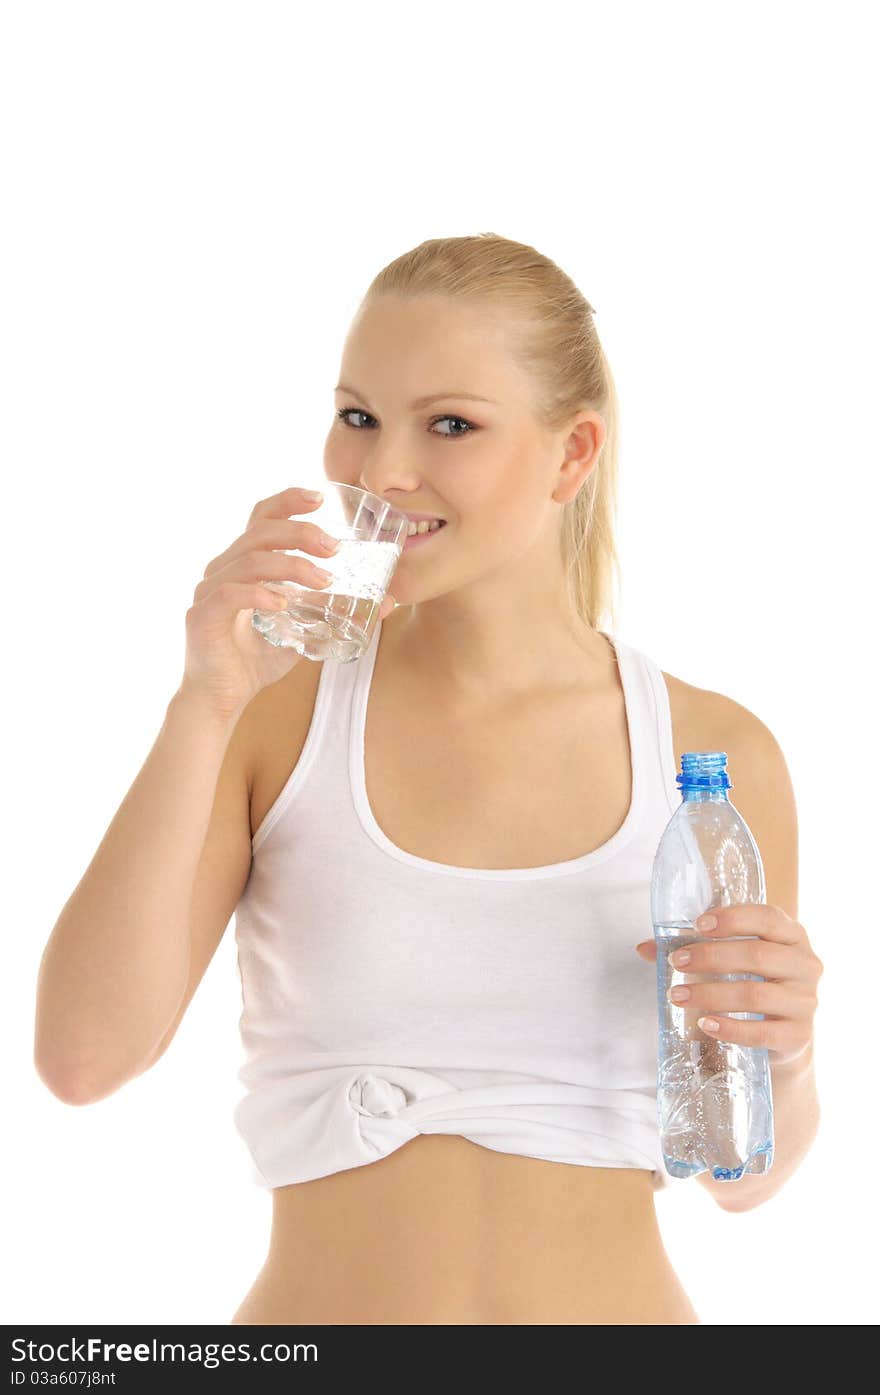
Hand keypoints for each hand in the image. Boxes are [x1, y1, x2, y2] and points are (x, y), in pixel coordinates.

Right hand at [179, 485, 397, 719]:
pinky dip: (260, 595)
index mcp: (243, 563)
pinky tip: (283, 603)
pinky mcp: (202, 616)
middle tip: (335, 548)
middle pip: (260, 532)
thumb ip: (335, 612)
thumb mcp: (304, 630)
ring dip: (291, 566)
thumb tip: (387, 602)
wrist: (221, 699)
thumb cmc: (257, 660)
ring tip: (324, 581)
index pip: (262, 518)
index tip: (320, 497)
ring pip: (250, 561)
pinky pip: (231, 594)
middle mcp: (223, 569)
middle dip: (300, 533)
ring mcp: (209, 590)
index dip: (288, 501)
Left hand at [634, 904, 822, 1068]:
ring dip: (711, 994)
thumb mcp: (732, 961)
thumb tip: (644, 948)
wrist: (781, 1038)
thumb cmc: (752, 984)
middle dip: (711, 957)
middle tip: (676, 963)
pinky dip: (730, 1028)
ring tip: (677, 996)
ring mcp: (805, 1002)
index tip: (699, 924)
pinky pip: (762, 1033)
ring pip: (755, 995)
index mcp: (791, 935)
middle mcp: (805, 965)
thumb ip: (692, 948)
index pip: (768, 917)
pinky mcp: (798, 1036)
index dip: (734, 918)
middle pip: (758, 955)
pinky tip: (705, 1023)